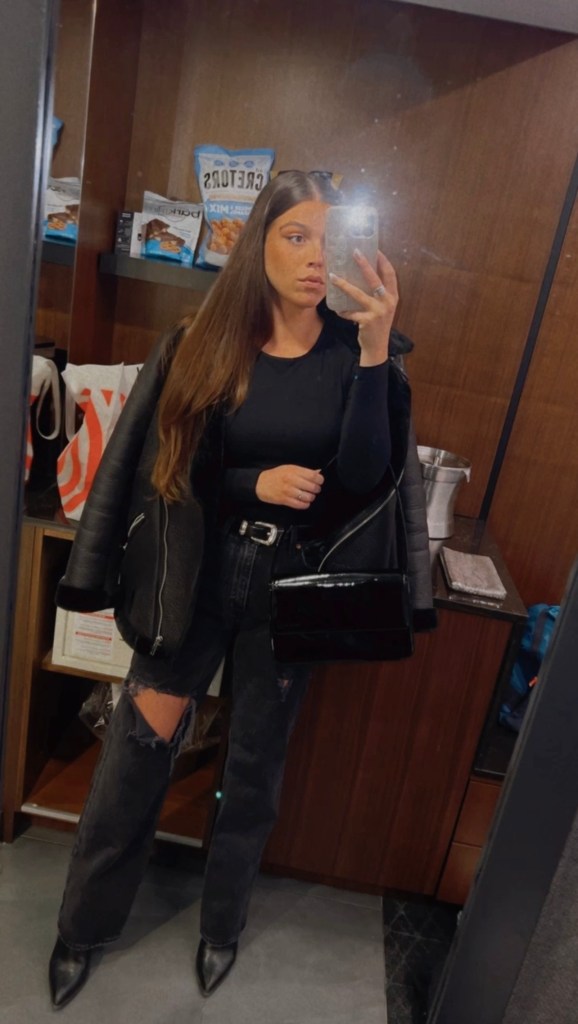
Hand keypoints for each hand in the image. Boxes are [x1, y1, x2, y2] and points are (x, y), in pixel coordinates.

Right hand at [256, 465, 323, 509]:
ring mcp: (288, 491)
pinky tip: (304, 501)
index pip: (313, 475)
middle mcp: (291, 480)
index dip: (320, 480)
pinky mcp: (285, 500)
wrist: (260, 484)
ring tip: (309, 496)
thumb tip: (318, 472)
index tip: (319, 481)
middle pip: (312, 487)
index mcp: (293, 471)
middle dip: (316, 489)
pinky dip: (305, 504)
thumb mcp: (289, 468)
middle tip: (315, 489)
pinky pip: (300, 505)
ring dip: (311, 497)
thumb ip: (303, 471)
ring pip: (308, 497)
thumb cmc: (275, 475)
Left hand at [329, 250, 398, 364]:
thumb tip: (362, 276)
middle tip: (355, 252)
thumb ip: (377, 294)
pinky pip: (351, 312)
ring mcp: (378, 311)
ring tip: (333, 276)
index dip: (383, 260)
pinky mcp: (367, 321)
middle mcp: (388, 302)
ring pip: (359, 294)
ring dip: (344, 284)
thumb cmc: (378, 325)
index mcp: (393, 297)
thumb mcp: (382, 308)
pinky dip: (343, 311)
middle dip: (365, 264)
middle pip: (375, 279)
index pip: (390, 274)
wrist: (377, 347)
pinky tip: (337, 310)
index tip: (375, 249)